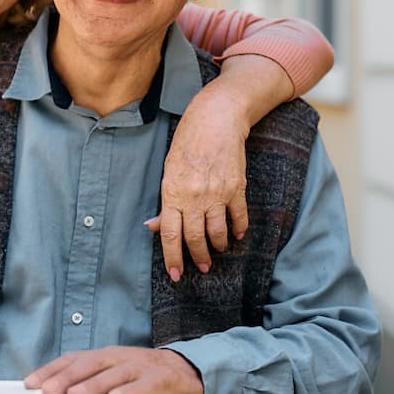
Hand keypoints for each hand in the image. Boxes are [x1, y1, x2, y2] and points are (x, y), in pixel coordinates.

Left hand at [23, 346, 203, 393]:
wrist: (186, 372)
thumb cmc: (141, 378)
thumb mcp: (113, 376)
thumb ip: (90, 383)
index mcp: (106, 356)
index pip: (74, 359)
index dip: (52, 369)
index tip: (31, 383)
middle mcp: (121, 357)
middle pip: (91, 363)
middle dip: (68, 376)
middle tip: (49, 391)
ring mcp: (143, 366)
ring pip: (116, 373)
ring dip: (95, 384)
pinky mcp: (164, 379)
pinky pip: (146, 385)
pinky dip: (132, 392)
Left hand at [149, 55, 292, 279]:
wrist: (216, 119)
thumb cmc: (187, 142)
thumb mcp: (168, 169)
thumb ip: (166, 201)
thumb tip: (154, 226)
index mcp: (172, 192)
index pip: (170, 234)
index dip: (173, 258)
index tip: (176, 274)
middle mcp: (194, 196)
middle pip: (194, 238)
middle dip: (198, 257)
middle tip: (201, 267)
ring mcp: (217, 193)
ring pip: (218, 232)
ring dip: (217, 246)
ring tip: (217, 250)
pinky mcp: (237, 188)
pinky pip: (239, 217)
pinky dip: (238, 229)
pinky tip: (236, 235)